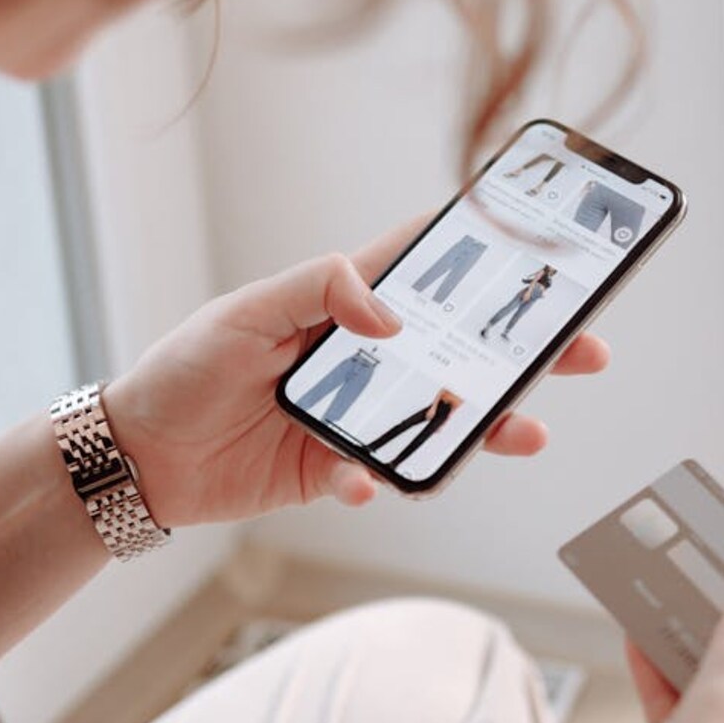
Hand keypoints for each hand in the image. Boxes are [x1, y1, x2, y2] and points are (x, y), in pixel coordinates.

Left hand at [100, 220, 609, 524]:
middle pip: (459, 347)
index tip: (545, 239)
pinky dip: (376, 483)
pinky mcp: (336, 469)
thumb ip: (318, 292)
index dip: (483, 250)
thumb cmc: (184, 369)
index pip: (424, 266)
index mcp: (341, 304)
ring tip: (526, 431)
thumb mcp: (244, 314)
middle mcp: (361, 357)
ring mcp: (356, 416)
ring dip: (486, 426)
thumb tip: (389, 316)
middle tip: (585, 348)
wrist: (138, 459)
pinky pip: (380, 477)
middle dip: (525, 348)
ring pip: (440, 419)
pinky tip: (358, 483)